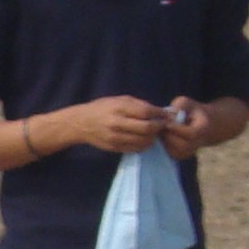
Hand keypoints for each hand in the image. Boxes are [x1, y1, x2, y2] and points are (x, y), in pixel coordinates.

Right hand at [55, 96, 169, 155]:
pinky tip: (144, 139)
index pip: (146, 112)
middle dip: (159, 127)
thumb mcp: (120, 100)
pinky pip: (136, 148)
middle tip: (162, 125)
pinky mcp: (114, 147)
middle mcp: (117, 123)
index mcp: (119, 108)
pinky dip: (144, 145)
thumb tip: (161, 112)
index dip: (160, 115)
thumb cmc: (103, 107)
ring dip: (153, 138)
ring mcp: (115, 137)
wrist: (81, 123)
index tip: (166, 115)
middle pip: (147, 128)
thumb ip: (139, 105)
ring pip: (143, 141)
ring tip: (154, 133)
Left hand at [158, 96, 210, 159]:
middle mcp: (200, 142)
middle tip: (161, 129)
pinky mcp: (182, 156)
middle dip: (170, 137)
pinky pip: (171, 155)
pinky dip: (165, 147)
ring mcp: (191, 151)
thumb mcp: (186, 103)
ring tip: (162, 132)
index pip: (191, 133)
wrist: (199, 123)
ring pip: (176, 152)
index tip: (166, 123)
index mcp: (203, 128)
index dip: (177, 129)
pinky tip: (163, 137)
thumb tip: (169, 117)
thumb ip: (179, 107)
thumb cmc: (190, 110)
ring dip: (166, 143)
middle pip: (183, 145)